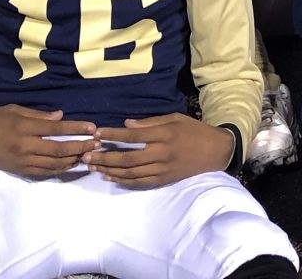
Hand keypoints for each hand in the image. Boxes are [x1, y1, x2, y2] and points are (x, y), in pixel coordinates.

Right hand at [0, 104, 97, 178]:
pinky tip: (71, 163)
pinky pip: (45, 172)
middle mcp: (25, 146)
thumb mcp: (14, 109)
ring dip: (74, 159)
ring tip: (89, 153)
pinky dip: (60, 169)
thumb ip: (38, 115)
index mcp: (24, 127)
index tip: (93, 127)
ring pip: (54, 164)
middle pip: (59, 149)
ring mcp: (23, 161)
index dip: (76, 128)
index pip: (56, 129)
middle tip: (98, 143)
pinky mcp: (21, 171)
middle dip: (81, 146)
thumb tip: (61, 117)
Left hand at [83, 114, 233, 189]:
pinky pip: (140, 183)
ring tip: (93, 167)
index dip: (113, 135)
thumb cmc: (194, 130)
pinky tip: (111, 177)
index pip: (133, 136)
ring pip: (131, 173)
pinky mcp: (164, 180)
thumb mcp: (174, 118)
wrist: (215, 151)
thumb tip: (126, 124)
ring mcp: (162, 169)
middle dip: (105, 157)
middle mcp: (161, 153)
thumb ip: (149, 122)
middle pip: (128, 158)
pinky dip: (124, 181)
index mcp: (163, 134)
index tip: (97, 133)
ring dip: (110, 170)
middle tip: (86, 155)